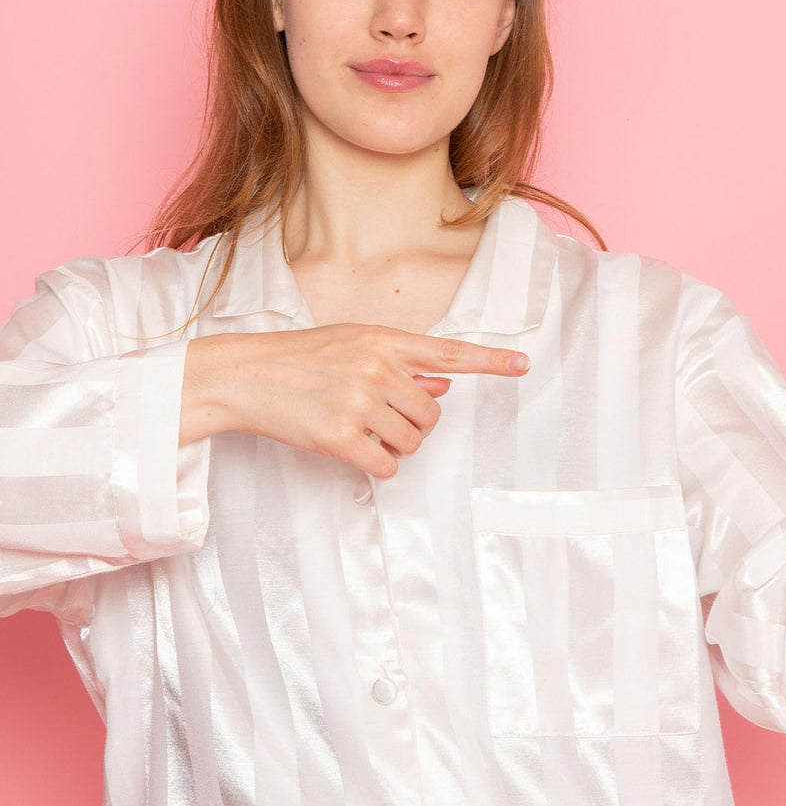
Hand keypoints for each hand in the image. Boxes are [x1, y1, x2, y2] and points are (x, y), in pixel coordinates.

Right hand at [181, 324, 530, 477]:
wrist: (243, 375)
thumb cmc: (299, 358)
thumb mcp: (352, 345)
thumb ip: (400, 364)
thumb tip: (444, 385)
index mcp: (384, 340)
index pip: (449, 352)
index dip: (490, 361)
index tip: (523, 364)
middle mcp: (378, 368)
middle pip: (432, 413)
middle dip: (414, 423)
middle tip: (380, 417)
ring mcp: (360, 401)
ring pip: (413, 440)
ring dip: (396, 445)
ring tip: (362, 429)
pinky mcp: (341, 436)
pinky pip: (387, 464)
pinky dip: (379, 465)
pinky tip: (356, 451)